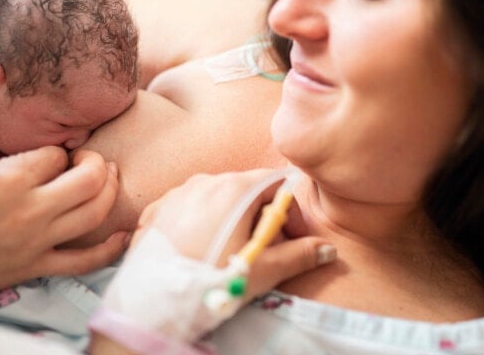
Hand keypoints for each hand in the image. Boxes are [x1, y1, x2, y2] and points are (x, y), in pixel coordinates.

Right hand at [0, 147, 126, 303]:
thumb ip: (18, 168)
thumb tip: (53, 162)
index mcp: (9, 178)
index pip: (56, 154)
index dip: (60, 152)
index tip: (56, 157)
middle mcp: (29, 209)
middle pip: (89, 178)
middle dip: (97, 163)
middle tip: (92, 161)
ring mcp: (36, 241)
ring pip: (95, 212)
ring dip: (109, 191)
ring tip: (108, 180)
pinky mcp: (35, 268)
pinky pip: (84, 261)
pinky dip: (110, 249)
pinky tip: (123, 235)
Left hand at [134, 168, 332, 300]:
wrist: (155, 301)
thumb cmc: (213, 281)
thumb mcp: (263, 271)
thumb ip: (300, 255)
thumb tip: (328, 249)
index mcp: (235, 188)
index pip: (275, 182)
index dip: (289, 210)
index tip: (290, 237)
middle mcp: (204, 182)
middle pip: (245, 190)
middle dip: (259, 217)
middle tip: (260, 251)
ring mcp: (176, 194)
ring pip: (214, 199)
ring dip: (228, 220)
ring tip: (226, 255)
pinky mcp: (155, 211)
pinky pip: (184, 209)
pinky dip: (197, 224)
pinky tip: (198, 251)